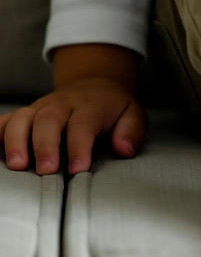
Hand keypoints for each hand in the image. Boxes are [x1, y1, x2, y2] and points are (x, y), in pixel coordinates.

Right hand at [0, 76, 147, 174]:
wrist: (95, 84)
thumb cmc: (112, 108)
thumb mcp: (132, 114)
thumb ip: (131, 131)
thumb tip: (124, 148)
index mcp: (90, 106)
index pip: (83, 124)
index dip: (80, 146)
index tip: (78, 169)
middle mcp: (62, 105)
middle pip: (49, 120)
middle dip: (45, 145)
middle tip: (46, 171)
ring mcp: (40, 108)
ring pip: (23, 118)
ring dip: (17, 140)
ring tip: (17, 166)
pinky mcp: (25, 114)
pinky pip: (6, 120)